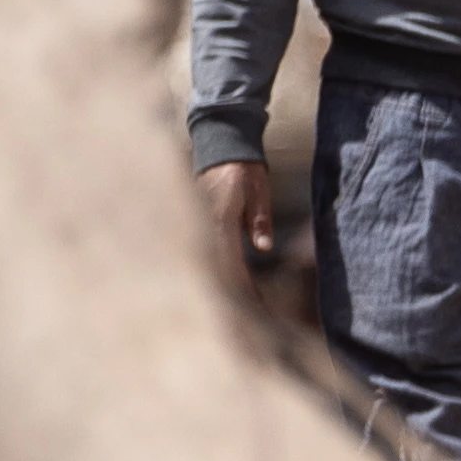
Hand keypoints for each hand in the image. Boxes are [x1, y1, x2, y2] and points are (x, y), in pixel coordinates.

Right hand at [200, 158, 307, 312]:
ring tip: (239, 307)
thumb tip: (263, 249)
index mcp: (220, 218)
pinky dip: (217, 269)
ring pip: (209, 262)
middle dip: (232, 294)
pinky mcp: (197, 221)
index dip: (242, 287)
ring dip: (223, 284)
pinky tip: (226, 282)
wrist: (221, 143)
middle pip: (216, 268)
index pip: (231, 261)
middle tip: (251, 316)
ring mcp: (198, 222)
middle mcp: (204, 223)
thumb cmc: (244, 167)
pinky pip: (207, 251)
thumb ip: (259, 220)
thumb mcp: (259, 190)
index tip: (255, 306)